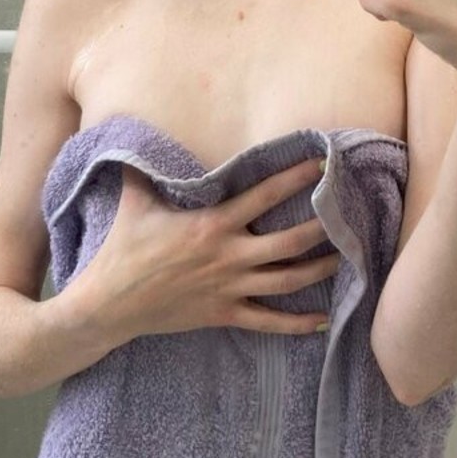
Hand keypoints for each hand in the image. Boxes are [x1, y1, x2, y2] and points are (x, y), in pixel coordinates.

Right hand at [62, 157, 335, 351]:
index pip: (264, 196)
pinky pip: (268, 322)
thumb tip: (137, 133)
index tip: (321, 164)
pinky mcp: (224, 315)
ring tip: (346, 258)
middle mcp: (228, 256)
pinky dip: (297, 324)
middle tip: (347, 213)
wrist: (109, 305)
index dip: (295, 179)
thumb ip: (145, 168)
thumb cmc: (123, 250)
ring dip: (320, 270)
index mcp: (212, 225)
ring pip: (287, 281)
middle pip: (290, 242)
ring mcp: (229, 288)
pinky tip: (323, 321)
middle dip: (322, 228)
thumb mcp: (135, 202)